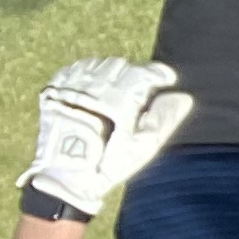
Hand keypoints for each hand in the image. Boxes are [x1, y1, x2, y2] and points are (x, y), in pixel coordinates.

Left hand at [20, 58, 192, 217]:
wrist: (65, 174)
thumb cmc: (108, 163)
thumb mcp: (143, 147)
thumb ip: (165, 119)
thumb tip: (184, 97)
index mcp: (120, 100)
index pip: (144, 73)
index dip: (158, 74)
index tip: (167, 78)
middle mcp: (95, 86)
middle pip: (121, 66)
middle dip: (133, 74)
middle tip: (139, 89)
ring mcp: (72, 85)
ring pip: (98, 64)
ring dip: (109, 72)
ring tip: (114, 89)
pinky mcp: (54, 88)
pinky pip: (75, 68)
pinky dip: (86, 73)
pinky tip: (92, 86)